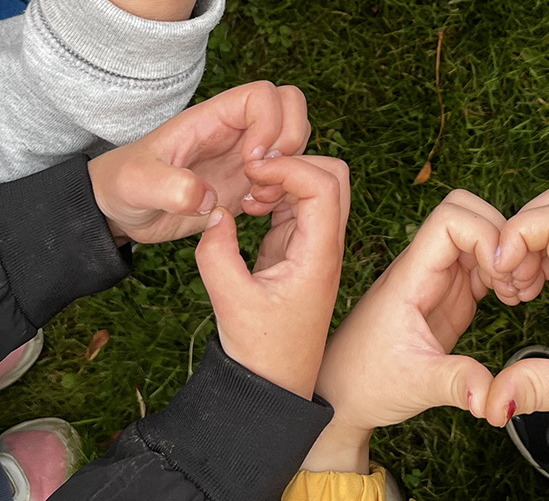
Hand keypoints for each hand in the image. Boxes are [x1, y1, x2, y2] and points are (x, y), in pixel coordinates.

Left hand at [88, 82, 310, 242]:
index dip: (269, 124)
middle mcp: (233, 131)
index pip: (262, 95)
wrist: (120, 209)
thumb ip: (168, 187)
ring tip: (256, 196)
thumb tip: (207, 198)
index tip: (250, 160)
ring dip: (289, 169)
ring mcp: (242, 155)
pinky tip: (251, 210)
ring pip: (293, 138)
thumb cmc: (122, 184)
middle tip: (263, 176)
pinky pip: (283, 174)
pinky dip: (281, 191)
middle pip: (289, 105)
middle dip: (291, 140)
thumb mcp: (136, 184)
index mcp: (210, 119)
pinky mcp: (245, 182)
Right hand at [198, 155, 350, 399]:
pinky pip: (297, 204)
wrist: (274, 384)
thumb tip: (215, 211)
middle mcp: (326, 245)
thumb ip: (216, 253)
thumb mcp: (229, 301)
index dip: (288, 167)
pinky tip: (248, 210)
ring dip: (283, 180)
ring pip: (316, 186)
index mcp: (319, 255)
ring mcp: (315, 245)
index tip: (251, 174)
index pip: (323, 186)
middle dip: (294, 164)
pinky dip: (275, 196)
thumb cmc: (261, 350)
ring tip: (248, 200)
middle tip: (254, 180)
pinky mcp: (299, 249)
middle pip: (333, 175)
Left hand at [301, 191, 504, 472]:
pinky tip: (513, 301)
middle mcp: (424, 267)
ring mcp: (439, 278)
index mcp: (411, 276)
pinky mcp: (451, 294)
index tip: (501, 273)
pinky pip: (484, 263)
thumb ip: (456, 383)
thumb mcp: (415, 385)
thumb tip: (493, 400)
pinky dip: (505, 272)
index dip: (484, 233)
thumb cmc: (366, 383)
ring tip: (518, 294)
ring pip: (480, 235)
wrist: (342, 395)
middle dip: (503, 236)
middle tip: (517, 280)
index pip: (450, 218)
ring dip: (508, 255)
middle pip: (469, 213)